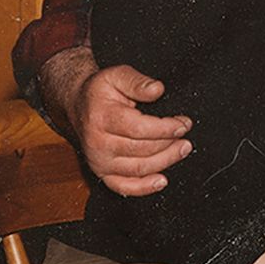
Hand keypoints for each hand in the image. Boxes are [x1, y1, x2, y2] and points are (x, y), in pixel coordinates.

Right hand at [43, 46, 191, 195]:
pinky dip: (145, 188)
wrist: (78, 106)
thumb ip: (137, 82)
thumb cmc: (100, 92)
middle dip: (169, 145)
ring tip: (181, 150)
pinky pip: (125, 187)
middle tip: (185, 138)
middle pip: (143, 150)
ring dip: (165, 162)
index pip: (140, 128)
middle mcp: (98, 143)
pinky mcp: (103, 173)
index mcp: (101, 118)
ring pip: (139, 169)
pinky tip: (162, 180)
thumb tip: (157, 90)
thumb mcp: (116, 75)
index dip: (165, 128)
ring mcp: (100, 161)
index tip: (183, 124)